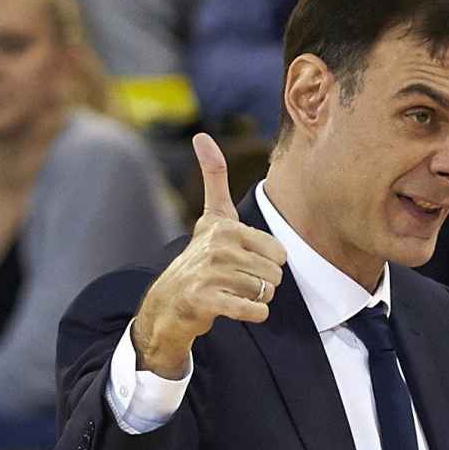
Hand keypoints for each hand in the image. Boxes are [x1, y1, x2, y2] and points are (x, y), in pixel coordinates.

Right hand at [132, 133, 287, 377]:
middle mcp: (216, 247)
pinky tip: (240, 309)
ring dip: (256, 300)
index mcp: (225, 227)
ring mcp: (209, 274)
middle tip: (237, 283)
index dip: (268, 264)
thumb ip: (213, 177)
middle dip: (263, 284)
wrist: (170, 302)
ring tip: (233, 294)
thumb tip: (201, 135)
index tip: (244, 262)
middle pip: (273, 274)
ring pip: (264, 293)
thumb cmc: (199, 257)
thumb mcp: (211, 216)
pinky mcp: (205, 300)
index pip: (278, 253)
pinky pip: (254, 310)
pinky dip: (254, 314)